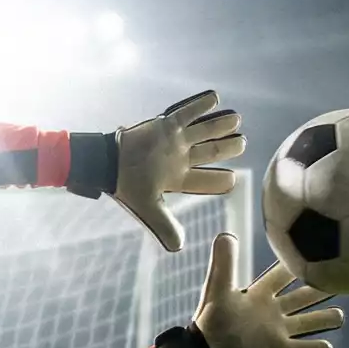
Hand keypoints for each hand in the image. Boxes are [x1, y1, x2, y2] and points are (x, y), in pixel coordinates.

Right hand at [113, 88, 244, 251]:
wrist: (106, 163)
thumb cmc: (127, 187)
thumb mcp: (149, 209)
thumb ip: (165, 226)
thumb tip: (178, 248)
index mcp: (179, 179)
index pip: (207, 180)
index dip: (222, 180)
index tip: (232, 180)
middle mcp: (180, 158)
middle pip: (212, 152)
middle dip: (229, 148)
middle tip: (242, 143)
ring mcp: (174, 141)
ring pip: (205, 131)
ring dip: (221, 126)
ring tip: (236, 120)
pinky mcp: (166, 125)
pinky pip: (187, 112)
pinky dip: (202, 105)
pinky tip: (215, 98)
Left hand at [192, 233, 342, 347]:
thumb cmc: (210, 317)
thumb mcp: (217, 286)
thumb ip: (224, 262)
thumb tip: (226, 234)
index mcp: (260, 293)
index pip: (285, 274)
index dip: (299, 264)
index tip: (319, 251)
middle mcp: (273, 310)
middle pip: (305, 296)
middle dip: (322, 289)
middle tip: (343, 278)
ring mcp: (277, 330)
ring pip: (310, 322)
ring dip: (325, 319)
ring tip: (339, 316)